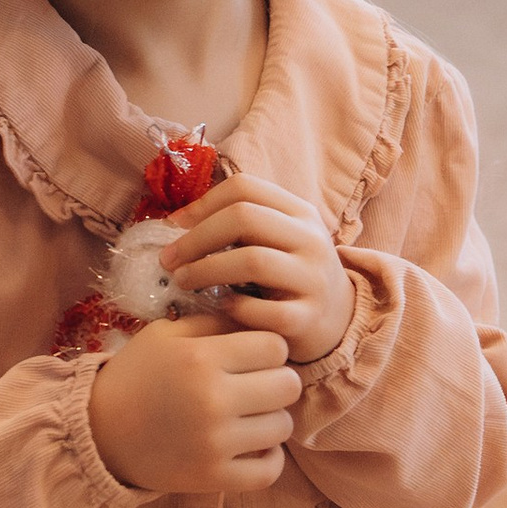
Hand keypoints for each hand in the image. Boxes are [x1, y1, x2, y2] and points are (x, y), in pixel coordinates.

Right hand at [89, 308, 299, 496]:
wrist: (97, 432)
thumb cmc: (135, 375)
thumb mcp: (166, 334)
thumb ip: (213, 323)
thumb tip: (256, 319)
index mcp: (200, 359)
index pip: (275, 346)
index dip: (268, 348)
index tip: (252, 355)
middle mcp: (212, 400)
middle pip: (288, 385)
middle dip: (277, 380)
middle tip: (257, 385)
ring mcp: (214, 443)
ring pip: (283, 426)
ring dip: (272, 419)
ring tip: (250, 415)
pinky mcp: (212, 478)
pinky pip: (270, 470)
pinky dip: (269, 458)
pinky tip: (253, 445)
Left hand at [160, 172, 359, 367]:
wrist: (338, 319)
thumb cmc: (291, 274)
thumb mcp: (278, 238)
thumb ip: (241, 224)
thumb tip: (177, 221)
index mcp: (300, 212)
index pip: (244, 187)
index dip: (203, 203)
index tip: (174, 225)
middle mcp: (311, 239)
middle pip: (244, 217)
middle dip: (196, 237)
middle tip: (168, 259)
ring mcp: (313, 279)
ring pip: (252, 260)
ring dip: (206, 270)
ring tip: (182, 281)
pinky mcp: (307, 319)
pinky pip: (262, 310)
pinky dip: (234, 308)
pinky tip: (222, 308)